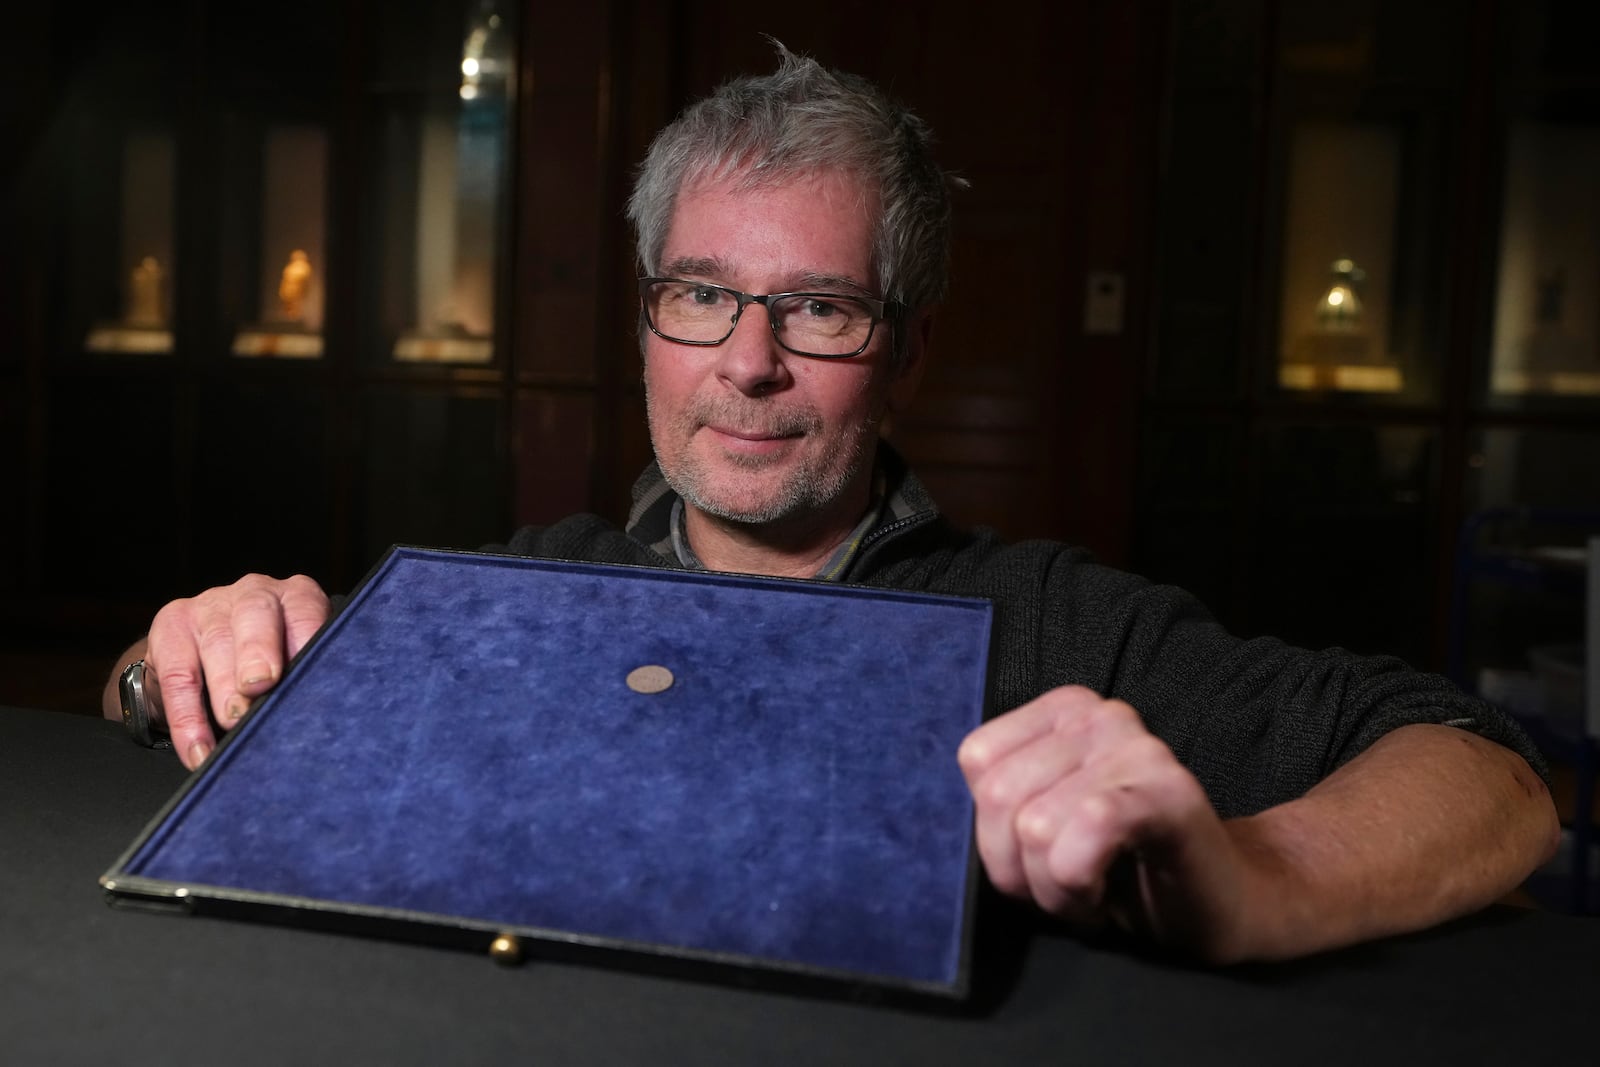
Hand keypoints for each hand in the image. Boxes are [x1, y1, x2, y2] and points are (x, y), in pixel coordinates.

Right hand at [144, 574, 329, 769]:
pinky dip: (187, 719)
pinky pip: (176, 677)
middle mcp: (254, 592)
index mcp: (296, 596)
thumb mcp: (296, 661)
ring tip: (233, 722)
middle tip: (260, 687)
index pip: (305, 609)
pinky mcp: (171, 627)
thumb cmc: (271, 663)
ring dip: (224, 689)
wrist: (206, 655)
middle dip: (258, 651)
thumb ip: (307, 674)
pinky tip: (199, 749)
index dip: (306, 638)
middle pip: (256, 614)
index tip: (306, 672)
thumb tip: (315, 714)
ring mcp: (208, 606)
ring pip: (216, 644)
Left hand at [958, 685, 1255, 961]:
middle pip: (999, 797)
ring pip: (1036, 827)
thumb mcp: (1037, 828)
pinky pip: (1088, 829)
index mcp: (1062, 710)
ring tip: (1095, 887)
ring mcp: (1139, 747)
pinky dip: (1081, 883)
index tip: (1042, 854)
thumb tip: (940, 814)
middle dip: (1020, 869)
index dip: (992, 832)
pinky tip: (1108, 893)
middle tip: (1069, 883)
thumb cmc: (1119, 872)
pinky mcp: (1169, 792)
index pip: (977, 759)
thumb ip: (998, 804)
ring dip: (1055, 889)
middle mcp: (1099, 713)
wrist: (1220, 906)